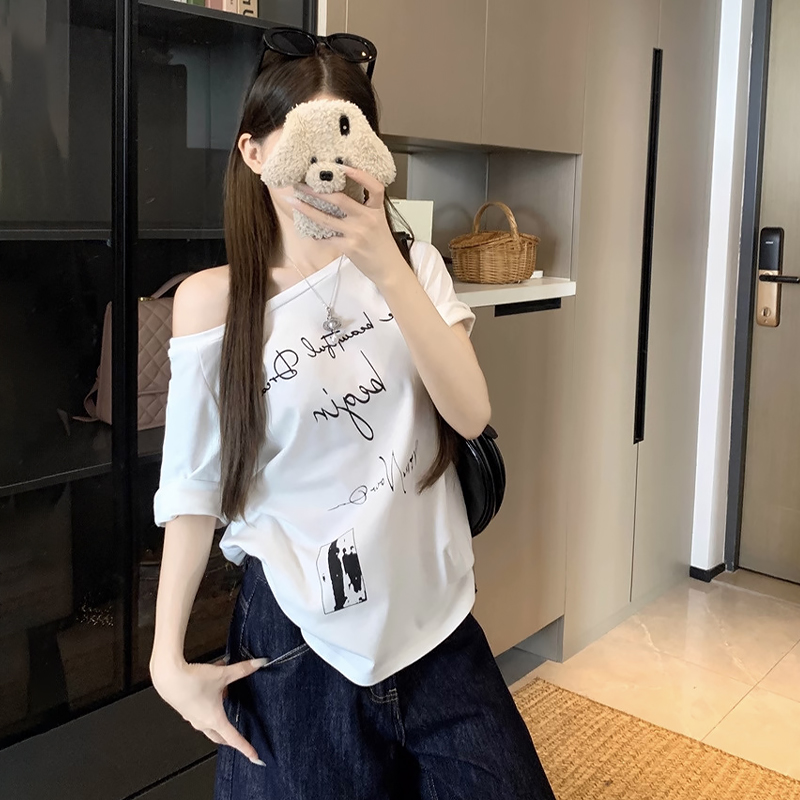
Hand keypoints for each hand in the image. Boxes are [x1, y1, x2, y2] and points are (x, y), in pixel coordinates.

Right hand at [150, 656, 267, 765]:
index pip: (234, 738)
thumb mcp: (223, 674)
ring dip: (220, 713)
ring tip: (227, 694)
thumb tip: (259, 664)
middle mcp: (203, 722)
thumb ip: (242, 669)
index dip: (246, 747)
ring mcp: (193, 717)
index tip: (254, 755)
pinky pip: (202, 710)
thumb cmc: (192, 681)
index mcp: (214, 719)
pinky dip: (210, 701)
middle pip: (220, 736)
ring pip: (210, 721)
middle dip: (231, 738)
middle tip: (240, 739)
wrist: (168, 677)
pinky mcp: (186, 708)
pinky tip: (212, 685)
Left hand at [286, 165, 405, 286]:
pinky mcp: (349, 247)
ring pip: (326, 219)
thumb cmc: (382, 246)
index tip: (342, 166)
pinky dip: (316, 235)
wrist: (388, 269)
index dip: (360, 175)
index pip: (374, 187)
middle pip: (339, 200)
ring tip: (293, 201)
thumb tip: (342, 196)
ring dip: (307, 209)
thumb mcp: (379, 221)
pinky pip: (327, 238)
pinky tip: (306, 229)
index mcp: (377, 210)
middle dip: (317, 191)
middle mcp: (367, 219)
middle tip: (301, 183)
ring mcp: (357, 233)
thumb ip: (365, 208)